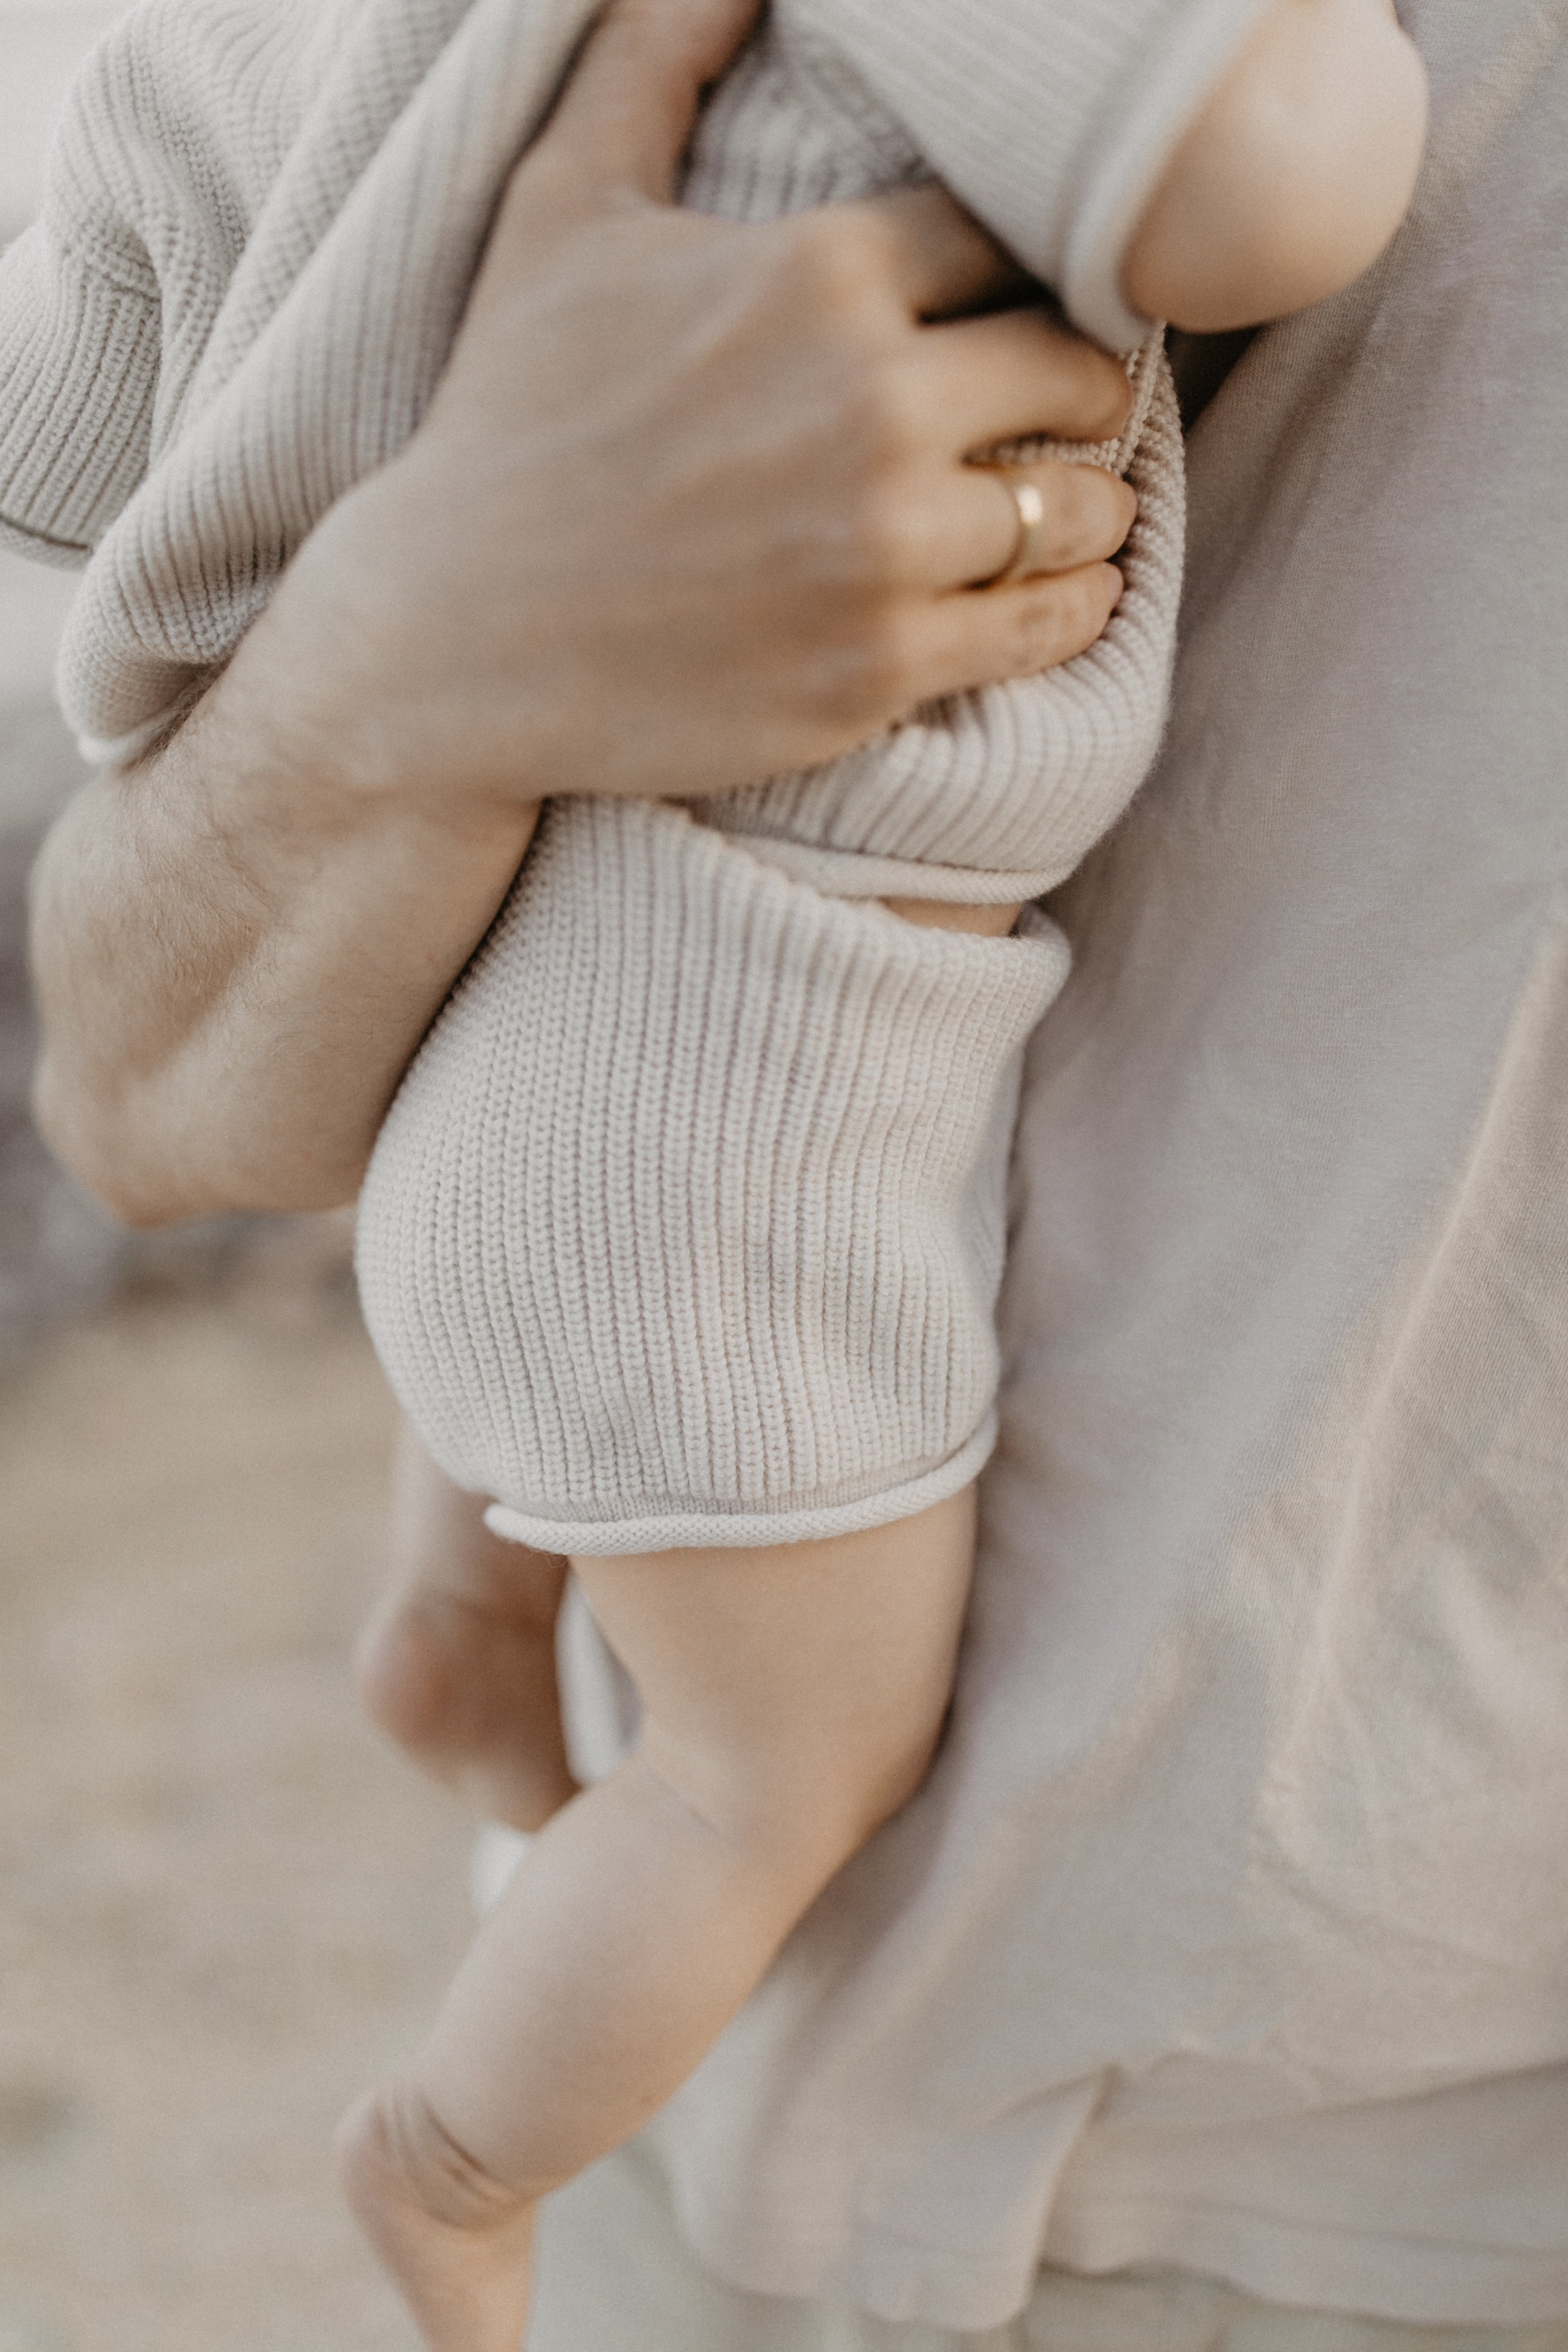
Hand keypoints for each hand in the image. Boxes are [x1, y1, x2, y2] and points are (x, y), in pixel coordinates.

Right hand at [282, 0, 1137, 814]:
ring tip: (1071, 505)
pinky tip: (1057, 590)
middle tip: (1061, 409)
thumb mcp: (561, 210)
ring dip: (1091, 503)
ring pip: (1079, 507)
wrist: (452, 642)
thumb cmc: (508, 419)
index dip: (1021, 274)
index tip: (1011, 311)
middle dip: (1076, 385)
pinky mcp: (880, 667)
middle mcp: (869, 406)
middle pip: (1071, 369)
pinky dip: (1071, 603)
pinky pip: (1048, 622)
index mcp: (818, 274)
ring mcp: (878, 549)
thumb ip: (650, 58)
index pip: (1010, 242)